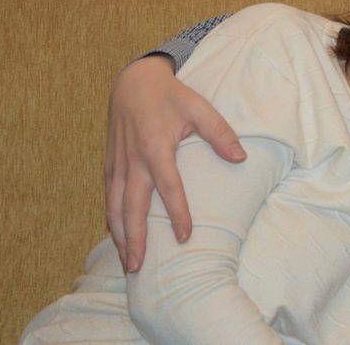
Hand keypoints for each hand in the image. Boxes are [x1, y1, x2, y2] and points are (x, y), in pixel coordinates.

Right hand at [104, 54, 245, 272]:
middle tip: (138, 267)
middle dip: (134, 238)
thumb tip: (240, 157)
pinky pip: (108, 197)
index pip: (167, 186)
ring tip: (127, 262)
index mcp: (155, 146)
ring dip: (119, 236)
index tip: (185, 237)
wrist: (133, 82)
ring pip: (114, 206)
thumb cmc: (170, 96)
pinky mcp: (109, 164)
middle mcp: (132, 160)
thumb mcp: (199, 107)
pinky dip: (112, 219)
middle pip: (131, 206)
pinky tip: (118, 236)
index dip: (176, 212)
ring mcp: (117, 163)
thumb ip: (220, 132)